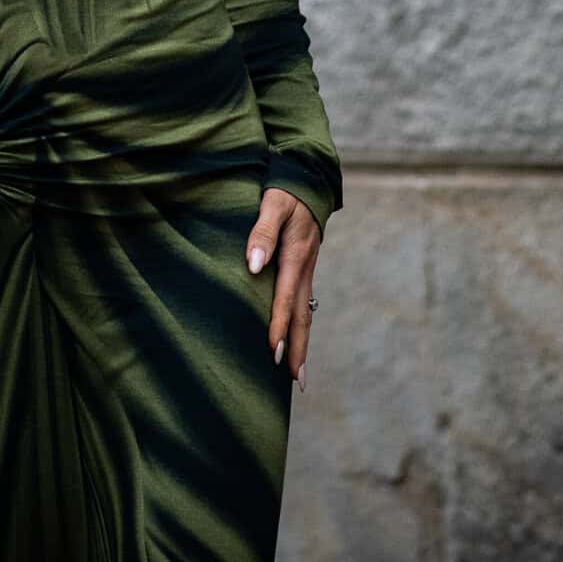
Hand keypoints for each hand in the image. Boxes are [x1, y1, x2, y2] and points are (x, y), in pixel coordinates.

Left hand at [244, 185, 320, 387]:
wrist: (309, 180)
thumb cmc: (286, 191)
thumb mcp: (273, 204)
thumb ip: (263, 232)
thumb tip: (253, 265)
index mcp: (295, 255)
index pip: (285, 298)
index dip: (278, 325)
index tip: (273, 352)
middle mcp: (304, 268)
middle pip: (302, 316)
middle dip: (298, 348)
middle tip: (295, 381)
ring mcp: (306, 270)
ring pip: (305, 313)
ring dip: (302, 343)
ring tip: (298, 374)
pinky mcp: (304, 269)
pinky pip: (303, 304)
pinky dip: (300, 326)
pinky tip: (295, 339)